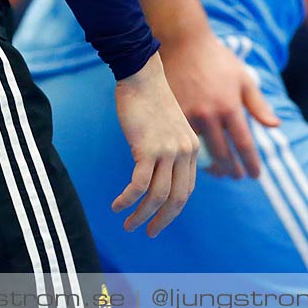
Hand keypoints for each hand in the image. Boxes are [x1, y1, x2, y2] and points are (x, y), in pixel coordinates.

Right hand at [111, 52, 199, 235]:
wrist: (141, 75)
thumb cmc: (149, 98)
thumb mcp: (168, 126)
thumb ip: (169, 148)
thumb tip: (155, 170)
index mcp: (191, 149)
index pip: (186, 190)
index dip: (172, 210)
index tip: (160, 220)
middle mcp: (184, 153)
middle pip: (176, 199)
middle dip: (162, 221)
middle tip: (147, 233)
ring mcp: (167, 151)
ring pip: (158, 196)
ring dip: (141, 215)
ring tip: (128, 225)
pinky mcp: (147, 148)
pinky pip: (139, 184)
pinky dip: (127, 199)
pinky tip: (116, 205)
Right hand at [161, 31, 280, 178]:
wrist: (183, 42)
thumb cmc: (217, 59)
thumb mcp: (243, 78)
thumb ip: (258, 105)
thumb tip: (275, 126)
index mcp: (229, 107)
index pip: (243, 146)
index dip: (251, 164)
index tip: (255, 176)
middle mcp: (209, 115)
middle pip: (222, 154)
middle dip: (232, 169)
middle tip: (238, 176)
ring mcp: (188, 115)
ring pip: (201, 151)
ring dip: (212, 165)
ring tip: (219, 171)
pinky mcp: (172, 113)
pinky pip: (185, 139)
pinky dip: (194, 151)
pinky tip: (199, 156)